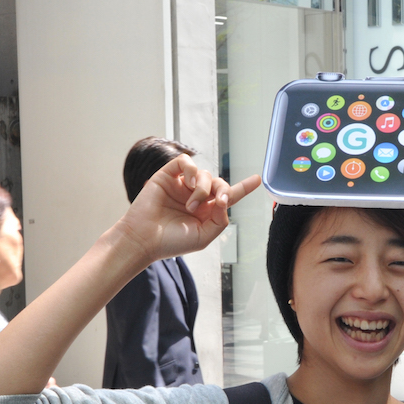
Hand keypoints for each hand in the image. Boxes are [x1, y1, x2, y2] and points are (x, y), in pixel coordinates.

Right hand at [116, 155, 260, 262]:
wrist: (145, 239)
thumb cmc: (172, 241)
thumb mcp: (204, 236)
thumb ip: (220, 219)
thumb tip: (224, 200)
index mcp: (206, 211)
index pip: (228, 196)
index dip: (244, 188)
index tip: (258, 180)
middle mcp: (195, 196)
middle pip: (219, 183)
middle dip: (224, 190)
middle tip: (219, 202)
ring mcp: (181, 186)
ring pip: (204, 174)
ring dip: (204, 189)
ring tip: (192, 205)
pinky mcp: (167, 176)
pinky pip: (185, 162)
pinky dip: (192, 170)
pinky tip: (191, 183)